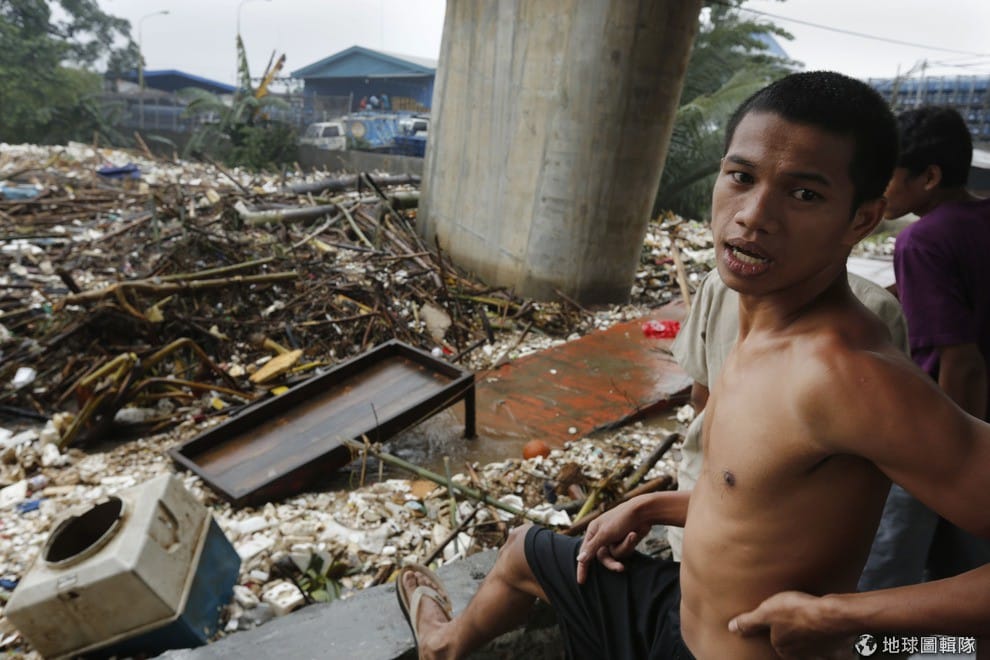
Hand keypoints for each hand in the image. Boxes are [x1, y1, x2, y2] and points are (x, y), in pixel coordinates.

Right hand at [575, 498, 650, 583]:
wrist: (643, 512)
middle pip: (602, 558)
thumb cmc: (622, 519)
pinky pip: (624, 551)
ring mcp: (613, 540)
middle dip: (612, 562)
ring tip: (632, 535)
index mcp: (593, 531)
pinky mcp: (623, 542)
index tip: (581, 582)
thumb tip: (579, 559)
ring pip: (615, 556)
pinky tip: (634, 534)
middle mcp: (601, 536)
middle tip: (620, 568)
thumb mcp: (605, 534)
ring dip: (624, 547)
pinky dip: (629, 543)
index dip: (582, 568)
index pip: (585, 553)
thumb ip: (592, 548)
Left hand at [729, 591, 851, 658]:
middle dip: (797, 639)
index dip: (777, 631)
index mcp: (783, 649)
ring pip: (816, 650)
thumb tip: (731, 628)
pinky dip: (836, 645)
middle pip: (797, 648)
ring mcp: (822, 651)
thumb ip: (748, 622)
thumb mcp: (765, 612)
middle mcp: (802, 654)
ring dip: (816, 641)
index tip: (781, 619)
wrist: (832, 615)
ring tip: (814, 627)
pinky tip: (836, 636)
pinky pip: (837, 649)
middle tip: (798, 623)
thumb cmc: (796, 612)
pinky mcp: (839, 646)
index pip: (777, 643)